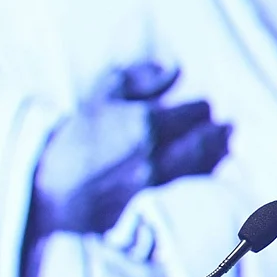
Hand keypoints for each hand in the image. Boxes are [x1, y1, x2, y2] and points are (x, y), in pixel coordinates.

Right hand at [32, 62, 231, 235]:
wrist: (46, 183)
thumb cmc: (73, 134)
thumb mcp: (103, 93)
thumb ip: (141, 78)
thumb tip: (175, 69)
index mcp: (145, 123)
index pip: (195, 112)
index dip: (202, 108)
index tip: (204, 107)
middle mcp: (154, 155)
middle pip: (205, 142)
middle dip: (219, 133)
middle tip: (229, 127)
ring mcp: (153, 184)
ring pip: (200, 168)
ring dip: (217, 156)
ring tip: (225, 147)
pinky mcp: (148, 207)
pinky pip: (185, 189)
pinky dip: (201, 178)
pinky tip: (207, 171)